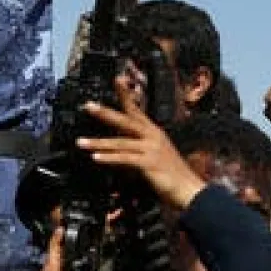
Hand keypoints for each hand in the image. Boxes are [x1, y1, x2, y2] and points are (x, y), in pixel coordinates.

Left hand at [78, 80, 206, 210]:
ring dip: (98, 142)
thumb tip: (113, 146)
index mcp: (153, 132)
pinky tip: (95, 157)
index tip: (117, 79)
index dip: (126, 95)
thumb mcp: (151, 156)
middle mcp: (153, 136)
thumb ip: (134, 148)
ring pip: (121, 142)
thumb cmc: (170, 175)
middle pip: (126, 120)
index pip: (137, 110)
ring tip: (80, 142)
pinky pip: (125, 158)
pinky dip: (109, 158)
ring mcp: (152, 148)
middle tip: (87, 105)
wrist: (190, 190)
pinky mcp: (150, 163)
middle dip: (106, 112)